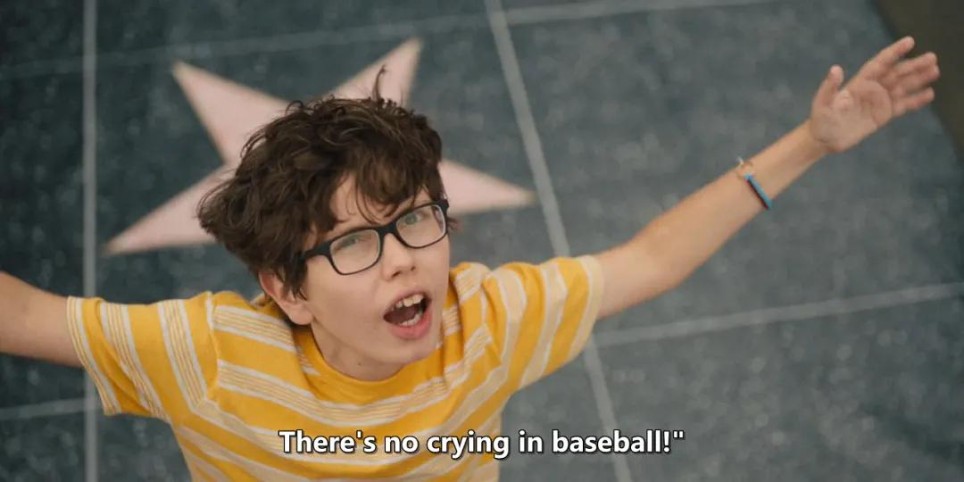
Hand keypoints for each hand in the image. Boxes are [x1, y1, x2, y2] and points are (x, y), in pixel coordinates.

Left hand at [808, 36, 939, 153]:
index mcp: (859, 83)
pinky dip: (915, 100)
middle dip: (913, 65)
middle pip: (896, 74)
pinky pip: (902, 106)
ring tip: (935, 71)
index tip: (909, 42)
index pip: (880, 64)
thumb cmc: (820, 120)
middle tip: (932, 58)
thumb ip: (829, 87)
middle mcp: (871, 89)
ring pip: (902, 87)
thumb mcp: (822, 104)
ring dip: (918, 79)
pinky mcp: (882, 116)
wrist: (823, 140)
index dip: (894, 52)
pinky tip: (929, 94)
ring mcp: (878, 102)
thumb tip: (835, 69)